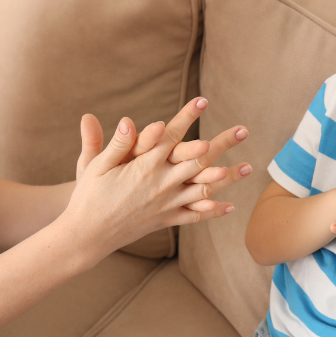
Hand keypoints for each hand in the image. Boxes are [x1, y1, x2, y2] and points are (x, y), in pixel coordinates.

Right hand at [76, 104, 250, 213]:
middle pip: (199, 160)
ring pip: (204, 189)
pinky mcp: (165, 219)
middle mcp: (161, 184)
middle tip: (243, 129)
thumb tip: (128, 120)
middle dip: (223, 143)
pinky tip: (229, 206)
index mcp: (144, 166)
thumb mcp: (95, 166)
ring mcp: (166, 204)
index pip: (171, 136)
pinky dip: (212, 211)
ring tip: (248, 167)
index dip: (187, 116)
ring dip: (228, 177)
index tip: (202, 100)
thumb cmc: (88, 196)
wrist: (87, 235)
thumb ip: (115, 144)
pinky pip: (194, 216)